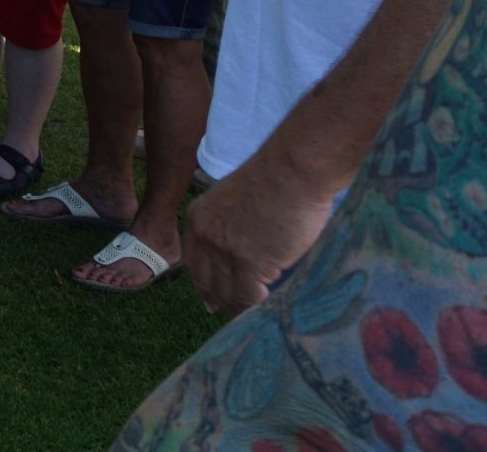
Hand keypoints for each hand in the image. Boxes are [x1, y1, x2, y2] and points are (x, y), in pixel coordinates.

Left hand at [185, 159, 336, 316]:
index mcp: (197, 219)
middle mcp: (205, 236)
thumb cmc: (274, 181)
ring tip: (257, 316)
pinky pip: (249, 295)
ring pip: (229, 292)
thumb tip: (237, 252)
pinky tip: (270, 306)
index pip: (194, 264)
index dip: (204, 285)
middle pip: (208, 282)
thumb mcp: (233, 201)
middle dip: (221, 301)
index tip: (212, 301)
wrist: (292, 171)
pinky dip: (257, 306)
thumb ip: (226, 226)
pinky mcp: (249, 261)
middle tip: (235, 315)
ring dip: (242, 306)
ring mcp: (225, 250)